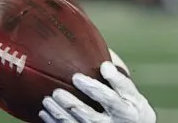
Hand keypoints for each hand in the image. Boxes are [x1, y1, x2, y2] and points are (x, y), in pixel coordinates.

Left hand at [39, 61, 155, 122]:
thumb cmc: (131, 109)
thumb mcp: (133, 94)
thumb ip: (119, 78)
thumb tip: (104, 62)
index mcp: (125, 110)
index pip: (110, 99)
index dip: (92, 88)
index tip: (76, 77)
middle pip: (90, 116)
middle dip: (71, 104)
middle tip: (57, 92)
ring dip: (60, 113)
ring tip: (47, 100)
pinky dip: (54, 122)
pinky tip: (44, 113)